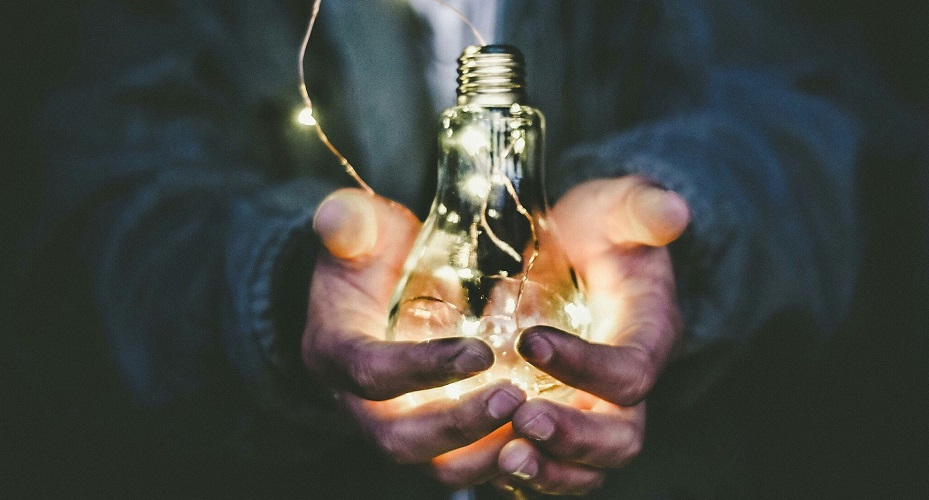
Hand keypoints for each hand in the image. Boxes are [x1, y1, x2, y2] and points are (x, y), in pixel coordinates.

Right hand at [302, 188, 526, 481]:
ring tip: (536, 426)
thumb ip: (350, 222)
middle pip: (399, 440)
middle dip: (458, 426)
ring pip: (433, 467)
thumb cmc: (370, 255)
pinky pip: (462, 465)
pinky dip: (500, 460)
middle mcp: (358, 404)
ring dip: (484, 455)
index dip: (422, 369)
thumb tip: (336, 217)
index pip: (371, 373)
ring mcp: (395, 426)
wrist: (373, 290)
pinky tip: (542, 438)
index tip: (480, 352)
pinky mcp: (430, 437)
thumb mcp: (359, 229)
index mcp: (335, 353)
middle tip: (515, 398)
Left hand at [495, 176, 690, 495]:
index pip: (630, 372)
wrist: (575, 250)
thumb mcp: (616, 208)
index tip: (530, 341)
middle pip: (620, 437)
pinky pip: (554, 467)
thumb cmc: (597, 229)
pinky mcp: (563, 420)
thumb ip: (640, 209)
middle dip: (574, 438)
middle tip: (523, 421)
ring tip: (506, 459)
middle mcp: (626, 386)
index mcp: (648, 337)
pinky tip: (488, 463)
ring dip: (550, 470)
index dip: (586, 366)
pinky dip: (527, 475)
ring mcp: (595, 410)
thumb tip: (674, 211)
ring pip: (588, 467)